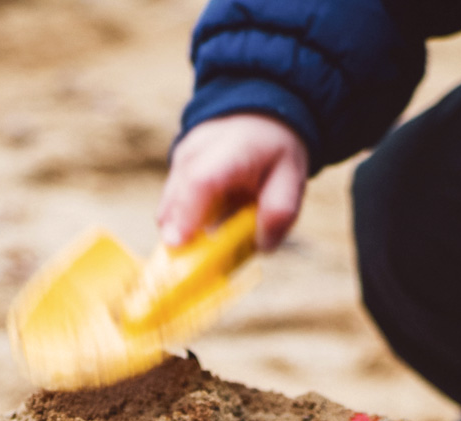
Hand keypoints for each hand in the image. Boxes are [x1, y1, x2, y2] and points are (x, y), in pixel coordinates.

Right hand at [157, 114, 307, 251]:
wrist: (259, 115)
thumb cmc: (274, 151)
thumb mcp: (291, 178)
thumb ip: (280, 213)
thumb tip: (262, 245)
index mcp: (230, 151)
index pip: (200, 182)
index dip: (186, 215)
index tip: (178, 245)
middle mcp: (196, 151)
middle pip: (174, 200)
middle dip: (180, 237)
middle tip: (196, 265)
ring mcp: (180, 160)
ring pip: (168, 208)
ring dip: (186, 232)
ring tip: (215, 235)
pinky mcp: (174, 171)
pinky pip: (172, 207)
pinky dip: (186, 223)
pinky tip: (211, 221)